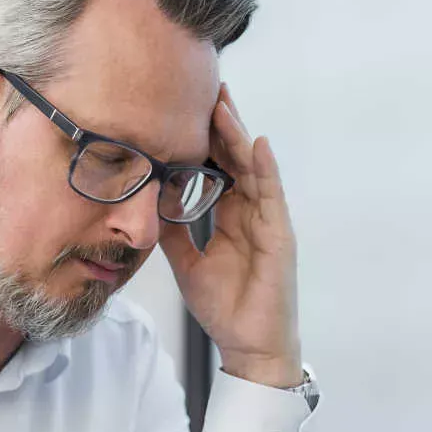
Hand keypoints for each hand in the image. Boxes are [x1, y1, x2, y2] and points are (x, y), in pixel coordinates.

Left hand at [159, 85, 302, 389]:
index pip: (217, 168)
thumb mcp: (187, 263)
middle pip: (235, 158)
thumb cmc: (223, 306)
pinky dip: (264, 168)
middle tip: (204, 86)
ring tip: (223, 104)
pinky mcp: (280, 236)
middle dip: (221, 124)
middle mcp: (251, 212)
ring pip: (252, 168)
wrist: (248, 345)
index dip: (202, 139)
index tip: (182, 107)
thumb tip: (151, 201)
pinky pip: (272, 195)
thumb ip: (175, 231)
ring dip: (238, 135)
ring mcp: (268, 221)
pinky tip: (256, 143)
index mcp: (231, 216)